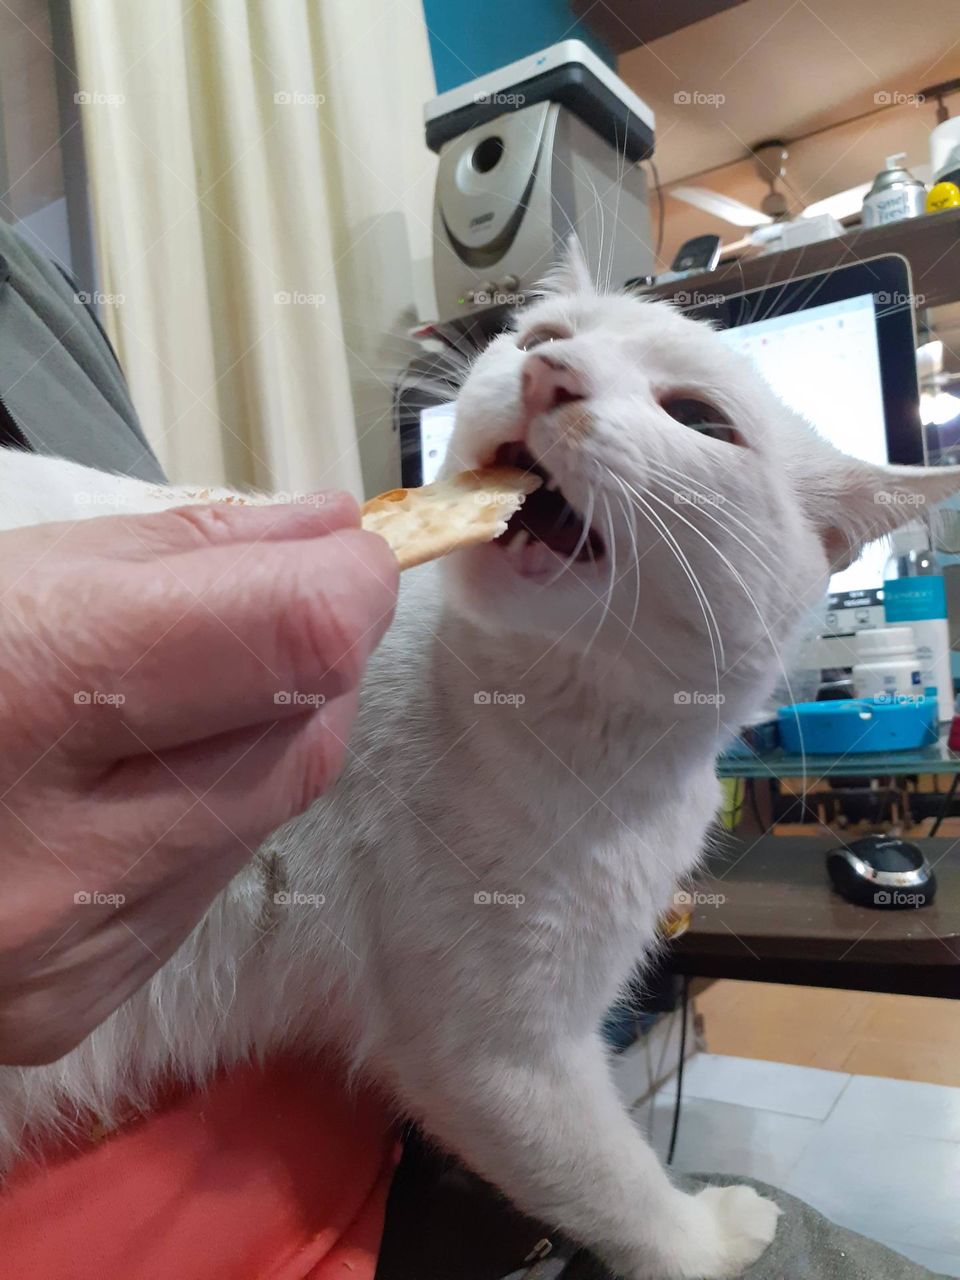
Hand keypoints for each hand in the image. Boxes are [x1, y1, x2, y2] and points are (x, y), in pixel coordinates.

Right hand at [0, 495, 397, 1063]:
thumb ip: (177, 550)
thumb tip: (323, 534)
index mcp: (19, 691)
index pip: (294, 638)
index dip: (345, 583)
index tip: (336, 555)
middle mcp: (50, 854)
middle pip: (303, 739)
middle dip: (307, 665)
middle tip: (246, 619)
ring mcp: (61, 953)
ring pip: (265, 815)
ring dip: (252, 741)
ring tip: (151, 706)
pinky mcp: (65, 1010)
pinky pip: (201, 886)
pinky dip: (197, 820)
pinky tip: (115, 791)